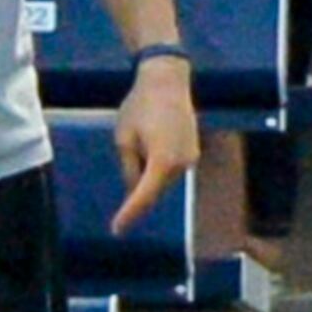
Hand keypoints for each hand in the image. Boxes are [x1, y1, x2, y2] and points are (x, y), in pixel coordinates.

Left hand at [109, 55, 199, 234]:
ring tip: (144, 134)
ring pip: (164, 178)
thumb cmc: (140, 104)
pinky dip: (161, 161)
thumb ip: (129, 166)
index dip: (129, 214)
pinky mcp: (193, 153)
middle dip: (140, 182)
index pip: (143, 197)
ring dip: (151, 169)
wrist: (167, 81)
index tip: (117, 230)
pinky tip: (154, 136)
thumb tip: (134, 188)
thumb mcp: (124, 136)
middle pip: (155, 188)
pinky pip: (172, 167)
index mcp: (161, 162)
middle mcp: (180, 166)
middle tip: (130, 150)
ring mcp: (190, 160)